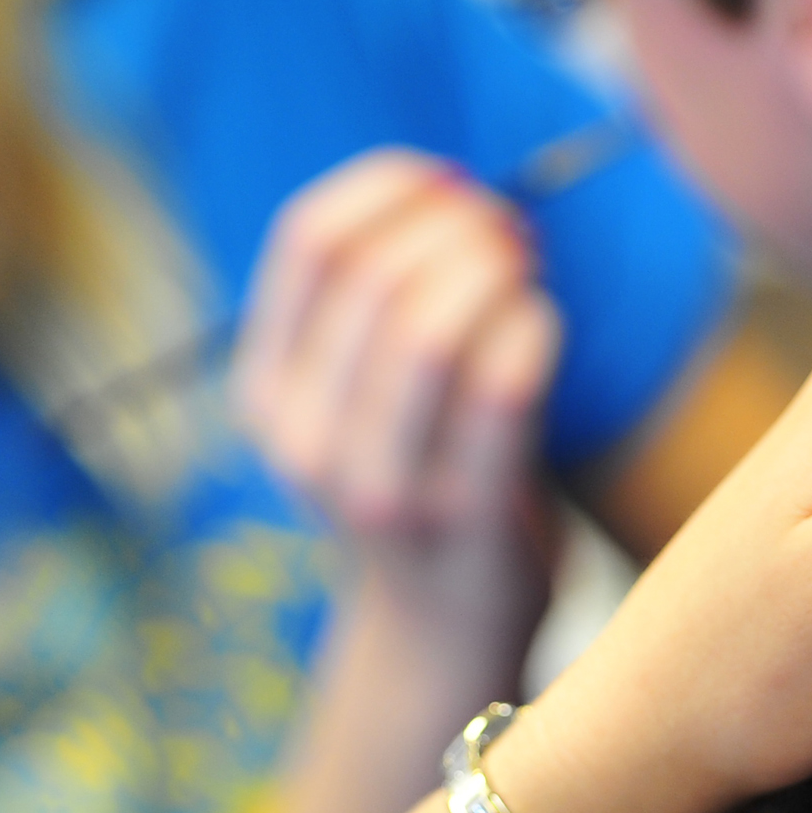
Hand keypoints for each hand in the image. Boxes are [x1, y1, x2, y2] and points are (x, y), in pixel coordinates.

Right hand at [231, 148, 563, 671]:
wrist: (443, 632)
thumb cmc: (420, 481)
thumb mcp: (355, 398)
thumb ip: (369, 306)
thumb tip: (447, 188)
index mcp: (266, 396)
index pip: (308, 242)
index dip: (389, 186)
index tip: (447, 180)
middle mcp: (305, 443)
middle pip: (375, 276)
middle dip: (457, 226)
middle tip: (508, 229)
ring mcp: (380, 488)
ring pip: (430, 329)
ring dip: (493, 272)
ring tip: (526, 268)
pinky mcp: (463, 518)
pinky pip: (502, 389)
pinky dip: (533, 330)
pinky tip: (546, 325)